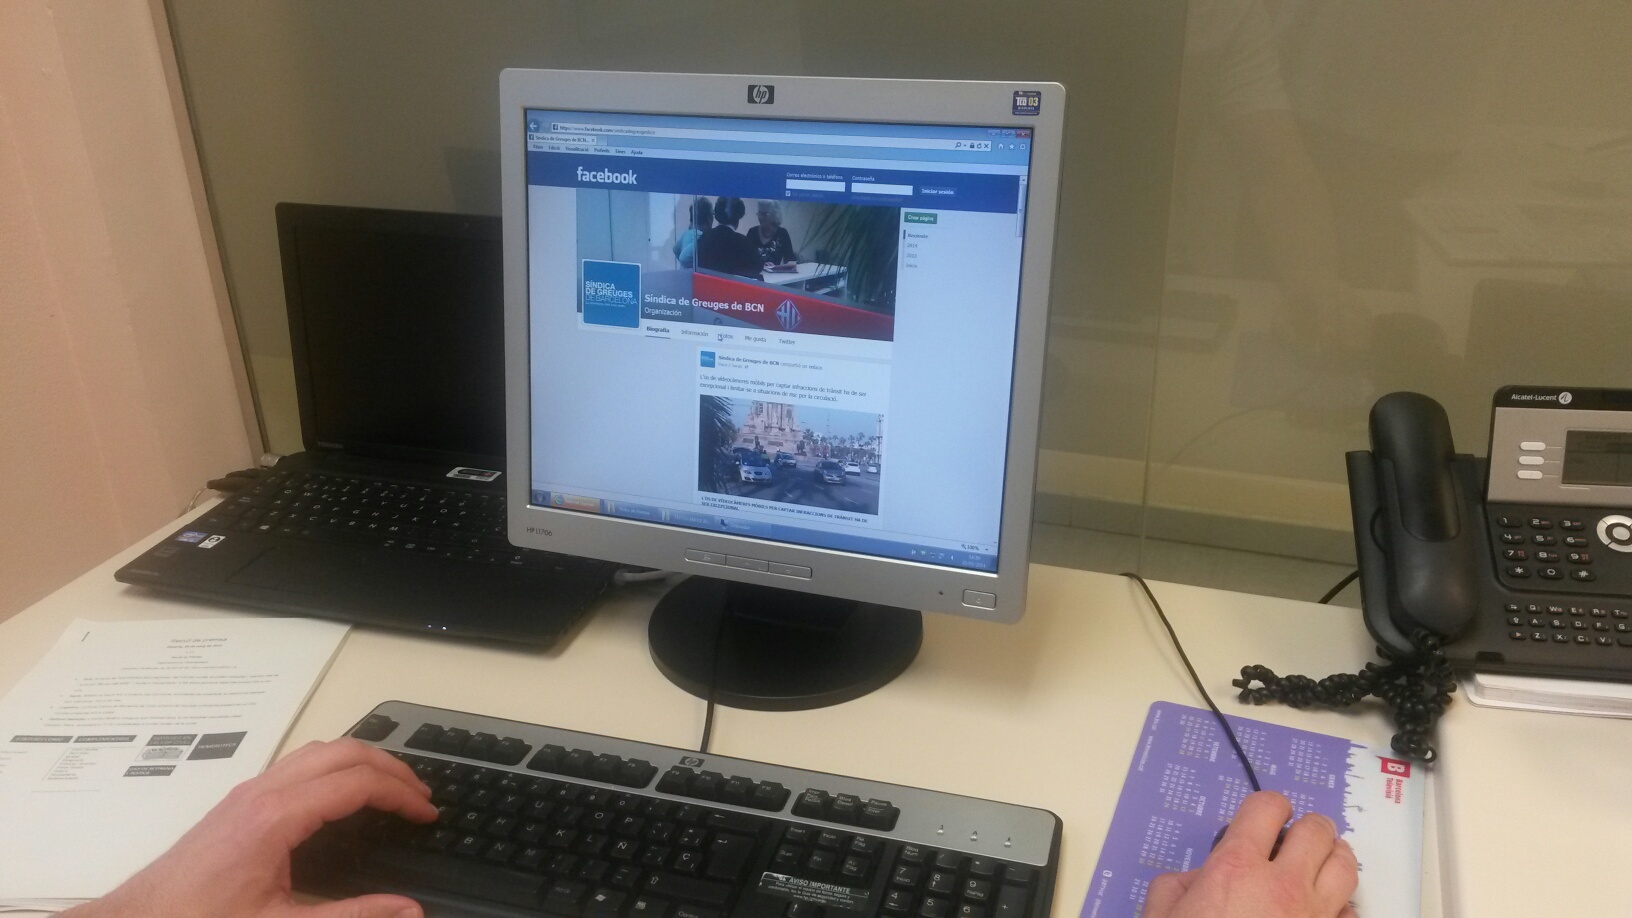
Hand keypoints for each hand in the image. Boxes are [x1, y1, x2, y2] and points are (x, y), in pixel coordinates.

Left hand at [67, 738, 436, 917]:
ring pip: (320, 750)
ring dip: (364, 760)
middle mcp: (263, 792)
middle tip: (422, 794)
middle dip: (392, 767)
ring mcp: (250, 791)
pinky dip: (336, 766)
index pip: (356, 783)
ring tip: (394, 786)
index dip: (401, 794)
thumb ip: (352, 915)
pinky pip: (300, 763)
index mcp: (276, 817)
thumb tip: (408, 909)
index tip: (426, 813)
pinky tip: (345, 793)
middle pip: (343, 752)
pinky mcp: (241, 800)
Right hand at [1142, 791, 1357, 917]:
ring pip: (1347, 865)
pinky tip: (1325, 911)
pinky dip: (1342, 906)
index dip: (1268, 807)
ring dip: (1334, 857)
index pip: (1267, 808)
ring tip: (1321, 862)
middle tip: (1295, 839)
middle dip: (1307, 828)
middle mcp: (1284, 884)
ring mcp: (1314, 916)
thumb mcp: (1160, 915)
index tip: (1265, 817)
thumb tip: (1198, 877)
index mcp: (1237, 867)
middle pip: (1318, 830)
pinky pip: (1353, 913)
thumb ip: (1178, 884)